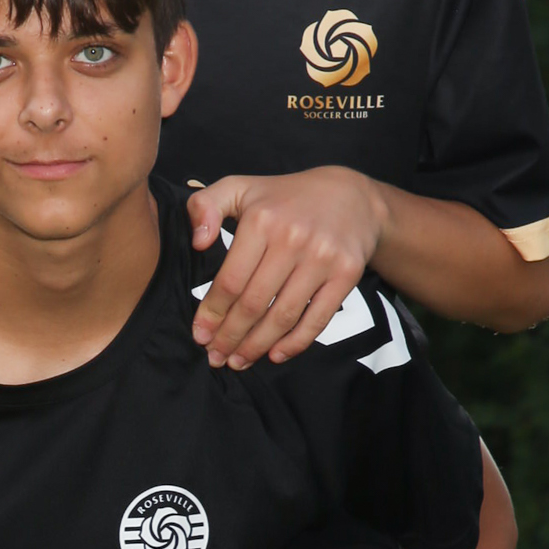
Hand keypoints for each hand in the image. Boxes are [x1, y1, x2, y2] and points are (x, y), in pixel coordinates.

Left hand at [187, 169, 385, 368]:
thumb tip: (198, 242)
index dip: (212, 313)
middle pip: (254, 303)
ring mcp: (322, 257)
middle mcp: (293, 238)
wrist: (350, 196)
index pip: (231, 280)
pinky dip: (295, 343)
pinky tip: (275, 355)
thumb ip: (205, 205)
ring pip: (282, 316)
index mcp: (262, 219)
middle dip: (230, 336)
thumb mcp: (240, 187)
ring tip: (239, 360)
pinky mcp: (346, 273)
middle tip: (215, 356)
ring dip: (257, 345)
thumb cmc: (284, 198)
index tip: (200, 335)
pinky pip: (317, 318)